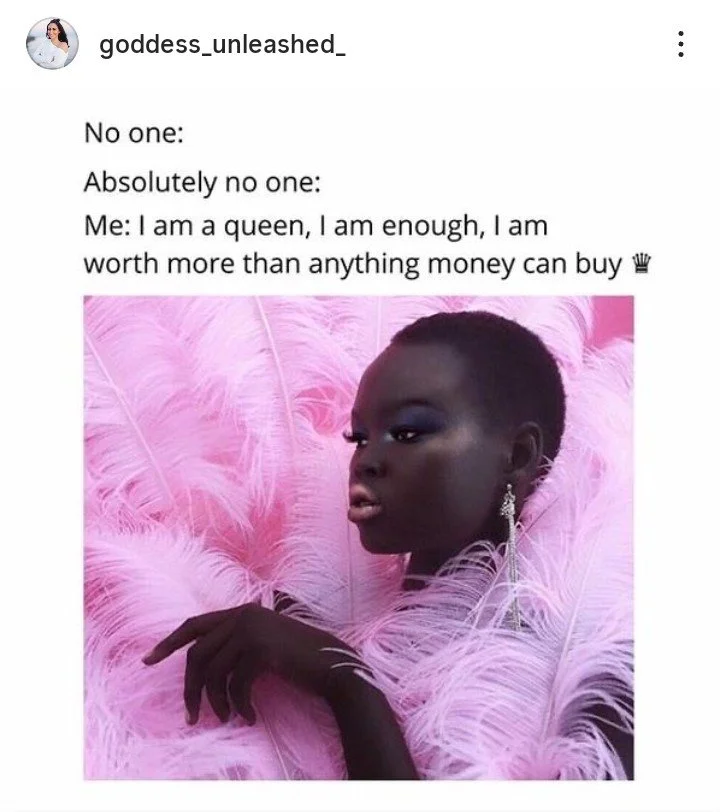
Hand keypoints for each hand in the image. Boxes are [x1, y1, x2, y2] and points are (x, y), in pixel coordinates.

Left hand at [142, 604, 358, 724]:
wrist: (332, 665)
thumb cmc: (299, 660)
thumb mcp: (264, 645)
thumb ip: (236, 643)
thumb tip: (201, 666)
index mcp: (243, 611)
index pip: (194, 624)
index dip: (169, 642)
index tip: (147, 660)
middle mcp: (244, 614)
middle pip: (197, 653)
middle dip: (190, 688)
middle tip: (192, 715)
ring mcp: (252, 630)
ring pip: (212, 672)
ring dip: (216, 702)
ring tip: (226, 718)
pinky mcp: (260, 649)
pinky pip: (234, 685)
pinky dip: (238, 706)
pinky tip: (248, 717)